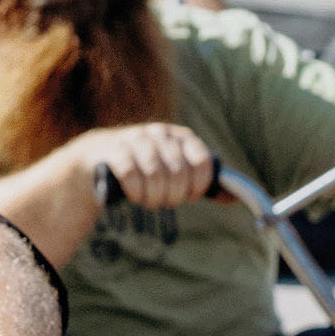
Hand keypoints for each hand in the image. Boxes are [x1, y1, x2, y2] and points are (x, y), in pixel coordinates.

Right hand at [66, 123, 212, 207]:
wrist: (101, 156)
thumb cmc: (148, 167)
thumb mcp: (176, 170)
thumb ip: (203, 182)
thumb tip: (233, 199)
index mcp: (182, 136)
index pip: (202, 162)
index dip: (198, 186)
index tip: (189, 197)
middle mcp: (161, 133)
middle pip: (179, 172)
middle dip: (174, 195)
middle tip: (166, 202)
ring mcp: (136, 138)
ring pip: (155, 174)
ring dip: (155, 196)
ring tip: (151, 202)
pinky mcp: (114, 149)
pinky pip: (131, 173)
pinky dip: (136, 191)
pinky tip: (136, 197)